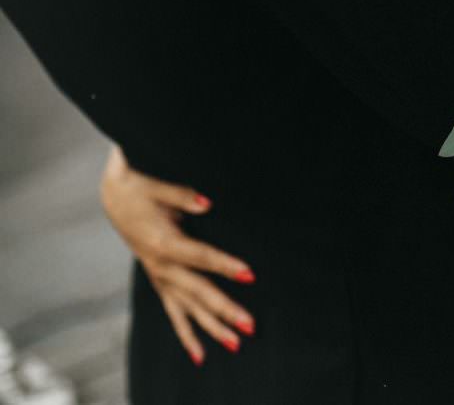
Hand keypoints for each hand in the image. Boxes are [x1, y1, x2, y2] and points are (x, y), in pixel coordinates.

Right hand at [100, 146, 255, 364]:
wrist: (114, 195)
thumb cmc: (140, 186)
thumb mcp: (157, 186)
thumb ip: (182, 195)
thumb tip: (206, 202)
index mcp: (162, 241)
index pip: (199, 256)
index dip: (224, 265)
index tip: (250, 273)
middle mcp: (160, 265)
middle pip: (197, 291)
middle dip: (225, 309)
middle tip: (251, 324)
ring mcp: (159, 276)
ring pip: (187, 309)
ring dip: (212, 328)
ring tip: (237, 344)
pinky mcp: (160, 280)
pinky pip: (174, 313)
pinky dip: (187, 335)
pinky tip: (200, 355)